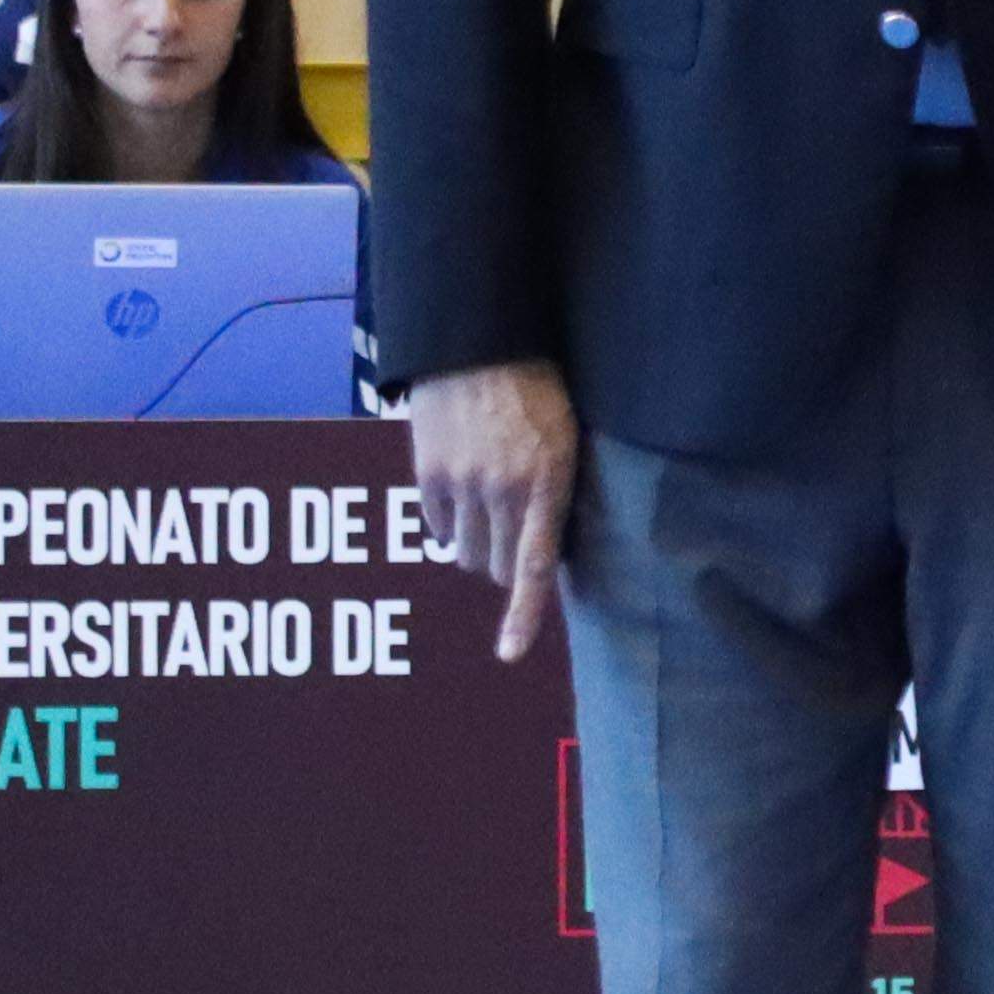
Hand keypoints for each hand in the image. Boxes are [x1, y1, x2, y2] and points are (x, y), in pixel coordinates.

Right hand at [403, 358, 581, 666]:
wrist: (481, 339)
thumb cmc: (537, 390)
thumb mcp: (565, 440)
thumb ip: (554, 496)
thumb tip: (543, 555)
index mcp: (546, 484)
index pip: (534, 567)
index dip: (521, 617)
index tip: (509, 654)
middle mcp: (501, 491)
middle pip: (495, 568)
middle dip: (504, 564)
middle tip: (512, 531)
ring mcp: (460, 483)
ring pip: (464, 553)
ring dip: (476, 545)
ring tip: (486, 506)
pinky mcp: (428, 473)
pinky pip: (437, 528)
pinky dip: (449, 523)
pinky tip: (461, 491)